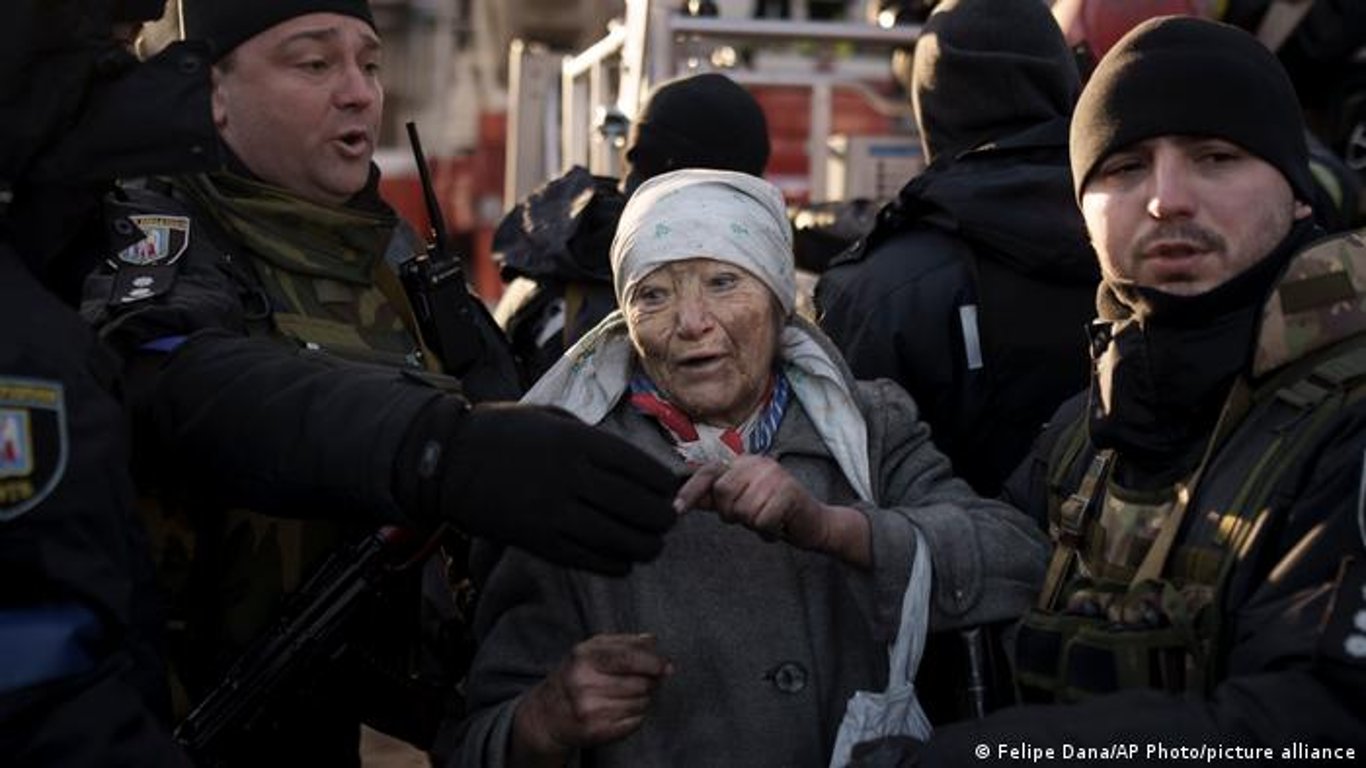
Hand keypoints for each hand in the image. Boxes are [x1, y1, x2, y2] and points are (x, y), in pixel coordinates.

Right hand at [403, 401, 678, 573]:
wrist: (448, 461)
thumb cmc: (505, 433)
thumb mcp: (553, 417)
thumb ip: (594, 439)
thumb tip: (636, 464)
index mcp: (579, 442)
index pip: (642, 469)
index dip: (665, 485)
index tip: (672, 490)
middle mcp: (572, 478)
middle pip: (639, 508)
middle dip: (663, 518)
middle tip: (667, 520)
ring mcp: (555, 513)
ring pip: (621, 540)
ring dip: (646, 546)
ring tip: (652, 544)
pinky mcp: (539, 541)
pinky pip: (591, 560)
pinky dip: (616, 564)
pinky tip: (624, 560)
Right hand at [511, 633, 672, 765]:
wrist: (547, 714)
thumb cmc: (577, 675)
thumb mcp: (594, 649)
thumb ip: (626, 642)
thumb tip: (654, 642)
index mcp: (584, 657)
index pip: (628, 659)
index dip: (653, 663)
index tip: (666, 666)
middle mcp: (584, 683)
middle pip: (640, 683)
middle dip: (650, 681)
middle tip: (645, 680)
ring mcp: (589, 710)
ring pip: (641, 703)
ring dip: (644, 699)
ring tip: (628, 694)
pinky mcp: (595, 732)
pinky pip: (634, 722)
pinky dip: (636, 716)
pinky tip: (622, 710)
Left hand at [675, 456, 869, 564]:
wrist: (814, 523)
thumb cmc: (773, 512)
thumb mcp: (740, 502)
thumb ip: (713, 497)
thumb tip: (677, 499)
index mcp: (742, 462)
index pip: (709, 472)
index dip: (690, 490)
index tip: (674, 510)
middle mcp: (757, 463)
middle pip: (723, 494)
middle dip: (733, 514)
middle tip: (752, 516)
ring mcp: (774, 475)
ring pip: (742, 511)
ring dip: (754, 525)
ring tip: (768, 519)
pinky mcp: (789, 492)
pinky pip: (762, 521)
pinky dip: (769, 531)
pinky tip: (779, 526)